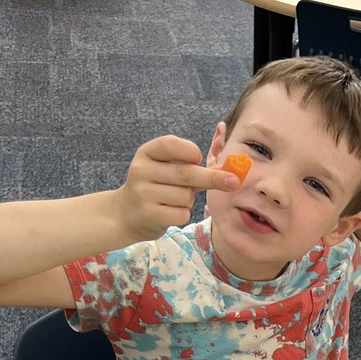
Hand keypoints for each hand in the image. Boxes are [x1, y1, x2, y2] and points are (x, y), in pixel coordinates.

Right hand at [114, 135, 238, 241]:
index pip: (171, 144)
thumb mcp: (167, 170)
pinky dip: (182, 215)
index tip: (199, 158)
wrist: (126, 214)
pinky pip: (181, 214)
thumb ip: (194, 167)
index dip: (190, 151)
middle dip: (213, 178)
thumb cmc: (156, 188)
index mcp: (146, 153)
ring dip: (188, 201)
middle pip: (186, 173)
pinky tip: (169, 212)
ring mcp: (142, 193)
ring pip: (185, 196)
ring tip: (173, 200)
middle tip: (234, 181)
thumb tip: (231, 170)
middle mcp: (141, 170)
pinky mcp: (148, 214)